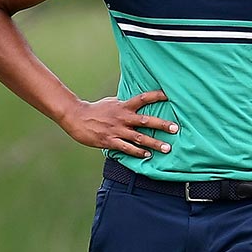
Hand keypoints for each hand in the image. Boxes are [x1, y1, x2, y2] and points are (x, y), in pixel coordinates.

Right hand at [60, 90, 177, 157]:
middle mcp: (122, 117)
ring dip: (154, 143)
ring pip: (139, 137)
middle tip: (175, 128)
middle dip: (161, 125)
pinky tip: (148, 155)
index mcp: (123, 106)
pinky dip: (138, 152)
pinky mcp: (110, 141)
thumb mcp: (112, 102)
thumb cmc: (96, 110)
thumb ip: (126, 103)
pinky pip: (126, 148)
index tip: (170, 96)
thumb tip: (138, 100)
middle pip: (145, 120)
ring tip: (167, 148)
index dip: (156, 96)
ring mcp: (117, 130)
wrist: (76, 117)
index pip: (143, 98)